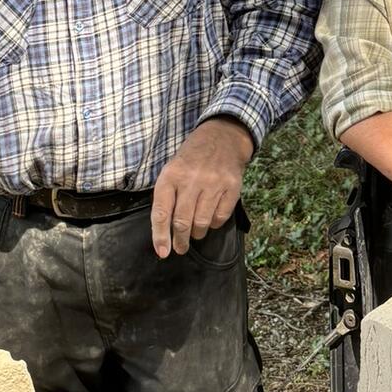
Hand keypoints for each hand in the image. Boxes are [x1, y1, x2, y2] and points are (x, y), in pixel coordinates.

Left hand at [151, 117, 253, 256]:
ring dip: (197, 233)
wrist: (222, 138)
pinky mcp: (231, 188)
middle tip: (180, 248)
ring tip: (195, 233)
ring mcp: (213, 184)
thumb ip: (166, 198)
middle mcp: (191, 180)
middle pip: (182, 222)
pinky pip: (220, 217)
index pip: (161, 213)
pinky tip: (210, 220)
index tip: (162, 252)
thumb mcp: (171, 171)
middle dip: (180, 241)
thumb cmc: (191, 159)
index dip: (160, 236)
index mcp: (171, 176)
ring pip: (202, 223)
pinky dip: (213, 224)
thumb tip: (164, 233)